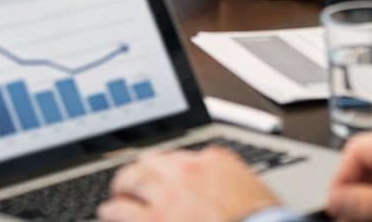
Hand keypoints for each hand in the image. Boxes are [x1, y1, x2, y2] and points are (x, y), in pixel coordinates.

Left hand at [97, 147, 281, 221]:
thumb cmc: (263, 221)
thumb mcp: (251, 190)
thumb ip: (228, 179)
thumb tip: (220, 182)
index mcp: (213, 162)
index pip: (179, 156)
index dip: (166, 168)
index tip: (161, 174)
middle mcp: (186, 173)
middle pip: (150, 162)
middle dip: (138, 172)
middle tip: (130, 182)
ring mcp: (168, 197)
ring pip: (131, 182)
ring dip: (122, 190)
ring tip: (116, 198)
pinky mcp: (154, 220)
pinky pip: (121, 211)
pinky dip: (112, 212)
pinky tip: (109, 214)